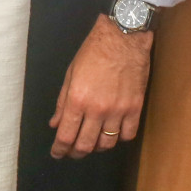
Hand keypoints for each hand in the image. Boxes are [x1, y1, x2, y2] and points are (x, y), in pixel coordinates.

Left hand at [50, 16, 152, 158]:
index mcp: (77, 100)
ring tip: (92, 141)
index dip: (59, 149)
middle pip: (85, 145)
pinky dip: (119, 138)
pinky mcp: (135, 108)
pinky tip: (113, 132)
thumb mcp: (71, 74)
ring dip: (97, 147)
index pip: (65, 136)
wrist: (123, 37)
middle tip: (72, 152)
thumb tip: (55, 124)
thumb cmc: (93, 52)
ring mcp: (118, 110)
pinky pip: (127, 135)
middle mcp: (97, 109)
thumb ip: (62, 102)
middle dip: (75, 153)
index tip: (57, 153)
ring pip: (107, 144)